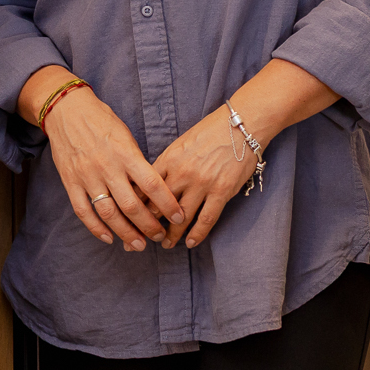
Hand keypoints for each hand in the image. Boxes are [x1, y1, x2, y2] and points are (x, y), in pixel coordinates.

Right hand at [22, 68, 182, 250]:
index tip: (179, 217)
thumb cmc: (102, 120)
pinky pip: (83, 211)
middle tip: (160, 237)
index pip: (152, 184)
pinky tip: (109, 238)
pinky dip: (96, 229)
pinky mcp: (70, 182)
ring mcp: (87, 176)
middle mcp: (107, 167)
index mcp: (125, 153)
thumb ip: (137, 162)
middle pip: (132, 206)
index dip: (167, 204)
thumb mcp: (126, 135)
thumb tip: (152, 190)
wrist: (66, 109)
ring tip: (139, 245)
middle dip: (149, 226)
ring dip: (126, 233)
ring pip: (109, 214)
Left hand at [152, 60, 343, 248]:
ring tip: (165, 244)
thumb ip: (167, 164)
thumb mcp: (181, 144)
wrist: (241, 124)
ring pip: (181, 217)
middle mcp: (182, 173)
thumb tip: (151, 183)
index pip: (145, 188)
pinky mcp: (222, 191)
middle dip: (148, 225)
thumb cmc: (210, 131)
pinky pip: (207, 219)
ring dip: (172, 234)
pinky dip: (198, 234)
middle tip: (140, 239)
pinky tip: (191, 243)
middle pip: (159, 207)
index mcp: (169, 159)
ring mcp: (202, 184)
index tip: (129, 219)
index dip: (135, 206)